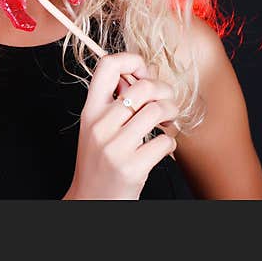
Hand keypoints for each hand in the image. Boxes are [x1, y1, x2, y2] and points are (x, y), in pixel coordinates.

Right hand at [65, 52, 178, 199]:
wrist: (91, 200)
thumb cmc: (98, 161)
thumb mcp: (96, 127)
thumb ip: (113, 101)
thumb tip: (139, 74)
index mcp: (90, 110)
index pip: (107, 66)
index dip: (132, 60)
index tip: (143, 73)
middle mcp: (100, 125)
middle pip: (143, 87)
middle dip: (164, 90)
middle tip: (167, 101)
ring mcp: (115, 147)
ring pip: (157, 111)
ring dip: (171, 114)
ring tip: (168, 121)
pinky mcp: (131, 168)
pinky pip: (164, 142)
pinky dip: (169, 142)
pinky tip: (161, 146)